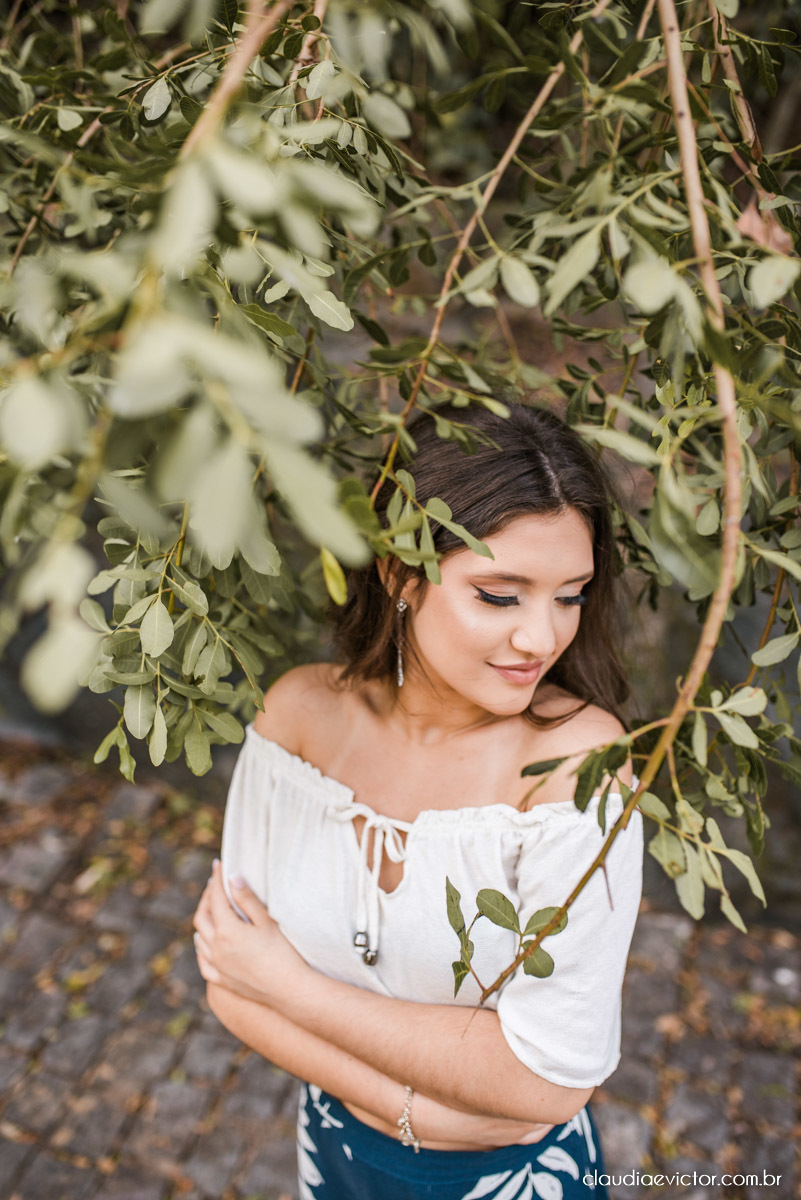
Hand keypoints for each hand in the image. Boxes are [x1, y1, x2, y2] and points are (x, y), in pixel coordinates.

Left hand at [192, 861, 309, 1004]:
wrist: (289, 990)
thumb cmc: (283, 953)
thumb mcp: (267, 921)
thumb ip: (247, 899)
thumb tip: (233, 877)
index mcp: (227, 931)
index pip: (216, 898)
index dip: (216, 880)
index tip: (217, 865)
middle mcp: (215, 948)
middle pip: (202, 916)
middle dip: (207, 897)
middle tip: (214, 884)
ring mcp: (217, 966)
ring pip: (199, 938)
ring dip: (203, 920)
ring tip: (210, 908)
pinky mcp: (222, 980)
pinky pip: (203, 961)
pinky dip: (200, 947)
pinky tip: (203, 942)